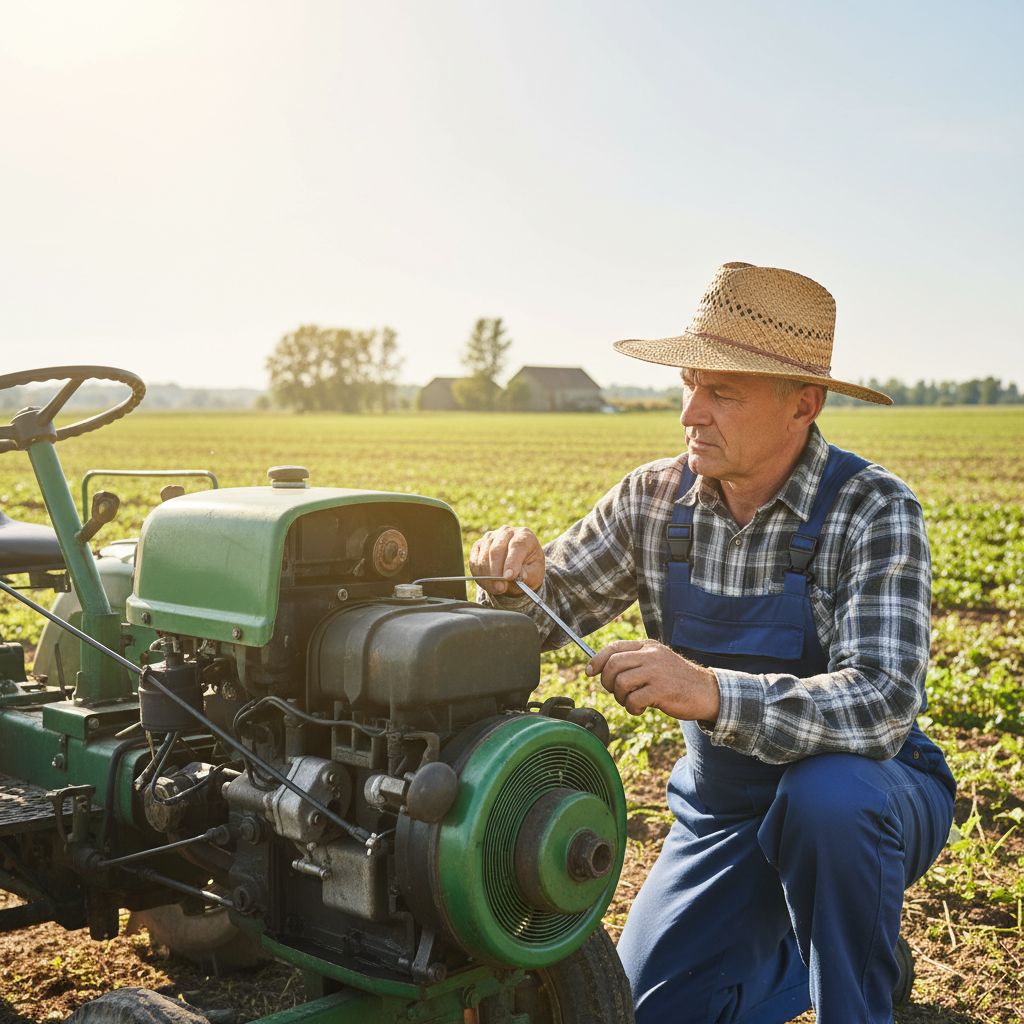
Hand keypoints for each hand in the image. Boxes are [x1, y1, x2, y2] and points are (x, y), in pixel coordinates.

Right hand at [470, 526, 544, 595]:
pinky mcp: (478, 545)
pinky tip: (488, 584)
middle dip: (497, 572)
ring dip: (488, 576)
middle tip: (501, 588)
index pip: (516, 545)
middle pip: (496, 550)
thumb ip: (528, 574)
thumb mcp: (535, 573)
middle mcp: (506, 532)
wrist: (519, 565)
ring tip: (497, 589)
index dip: (511, 562)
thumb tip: (519, 575)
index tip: (509, 577)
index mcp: (524, 535)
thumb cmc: (529, 568)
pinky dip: (479, 575)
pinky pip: (474, 562)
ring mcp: (490, 537)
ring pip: (483, 557)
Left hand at [587, 639, 719, 721]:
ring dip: (620, 698)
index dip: (597, 660)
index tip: (589, 672)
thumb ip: (635, 661)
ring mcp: (656, 671)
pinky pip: (633, 700)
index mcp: (648, 646)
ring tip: (632, 702)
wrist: (707, 692)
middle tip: (616, 693)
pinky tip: (641, 709)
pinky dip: (632, 708)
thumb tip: (602, 668)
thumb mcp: (657, 661)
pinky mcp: (661, 690)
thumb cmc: (677, 680)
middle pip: (612, 664)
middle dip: (607, 682)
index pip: (614, 647)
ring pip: (620, 682)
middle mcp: (651, 655)